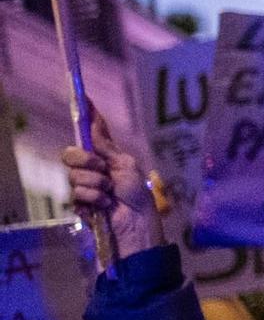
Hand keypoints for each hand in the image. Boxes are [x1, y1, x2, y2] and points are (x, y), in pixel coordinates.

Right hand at [61, 110, 164, 258]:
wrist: (136, 220)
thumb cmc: (137, 193)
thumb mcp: (126, 165)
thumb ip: (106, 147)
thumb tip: (95, 122)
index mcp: (104, 156)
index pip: (91, 134)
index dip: (87, 117)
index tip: (85, 99)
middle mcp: (90, 168)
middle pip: (70, 154)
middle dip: (86, 160)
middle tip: (103, 170)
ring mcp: (83, 186)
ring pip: (74, 175)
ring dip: (97, 184)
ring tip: (110, 193)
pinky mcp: (79, 203)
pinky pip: (77, 193)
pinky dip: (94, 198)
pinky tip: (105, 205)